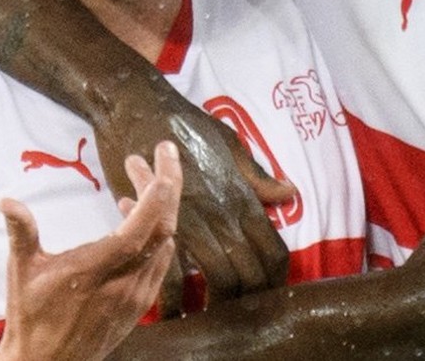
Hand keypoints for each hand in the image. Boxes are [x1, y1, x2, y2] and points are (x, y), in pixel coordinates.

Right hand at [0, 142, 182, 360]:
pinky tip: (131, 215)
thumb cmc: (31, 318)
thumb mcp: (21, 272)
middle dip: (166, 185)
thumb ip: (21, 233)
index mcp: (96, 272)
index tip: (161, 163)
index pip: (139, 230)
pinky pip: (158, 259)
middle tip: (160, 152)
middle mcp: (124, 284)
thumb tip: (6, 201)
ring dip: (158, 206)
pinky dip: (154, 232)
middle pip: (162, 228)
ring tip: (136, 177)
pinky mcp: (140, 303)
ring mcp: (136, 295)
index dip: (155, 196)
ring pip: (164, 242)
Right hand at [97, 101, 295, 306]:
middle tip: (241, 313)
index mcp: (241, 197)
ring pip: (216, 279)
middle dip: (249, 300)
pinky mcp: (157, 224)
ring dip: (215, 306)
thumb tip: (289, 194)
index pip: (273, 250)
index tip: (270, 292)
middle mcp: (221, 214)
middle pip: (248, 273)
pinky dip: (174, 300)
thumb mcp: (229, 143)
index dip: (276, 279)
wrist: (135, 107)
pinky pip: (172, 274)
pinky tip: (173, 312)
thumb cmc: (183, 122)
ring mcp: (190, 221)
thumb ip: (256, 176)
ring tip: (210, 317)